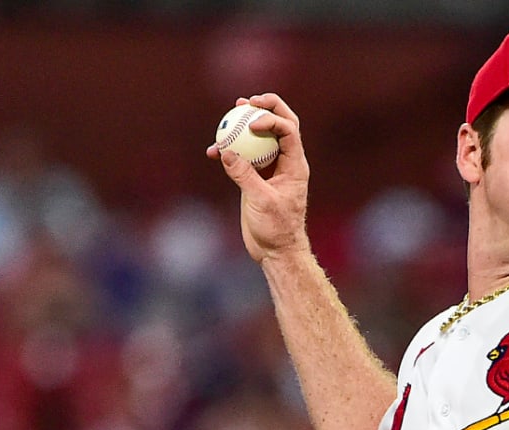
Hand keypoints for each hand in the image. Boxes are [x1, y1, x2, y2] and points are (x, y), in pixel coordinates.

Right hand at [206, 93, 310, 263]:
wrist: (275, 250)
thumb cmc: (276, 229)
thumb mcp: (261, 201)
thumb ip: (244, 175)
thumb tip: (226, 151)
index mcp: (295, 166)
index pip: (289, 131)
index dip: (271, 120)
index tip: (250, 123)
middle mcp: (285, 163)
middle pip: (281, 125)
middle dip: (266, 108)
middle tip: (247, 100)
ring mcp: (270, 169)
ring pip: (260, 138)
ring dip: (246, 124)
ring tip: (231, 111)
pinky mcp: (255, 178)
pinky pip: (243, 157)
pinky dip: (230, 150)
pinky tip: (213, 149)